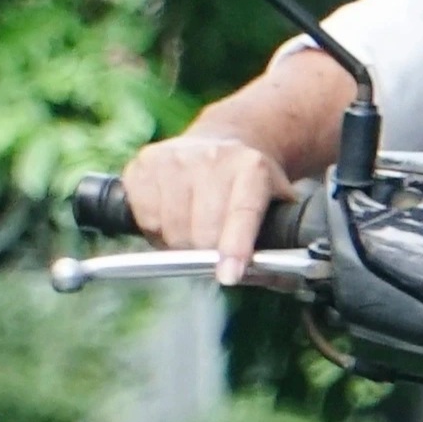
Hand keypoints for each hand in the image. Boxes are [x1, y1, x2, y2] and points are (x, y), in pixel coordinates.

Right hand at [120, 125, 295, 280]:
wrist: (221, 146)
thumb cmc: (249, 190)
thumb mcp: (277, 208)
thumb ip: (279, 245)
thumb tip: (271, 275)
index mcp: (253, 168)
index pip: (242, 213)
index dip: (235, 247)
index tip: (229, 275)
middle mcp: (214, 157)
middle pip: (201, 231)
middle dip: (205, 254)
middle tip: (212, 252)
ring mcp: (176, 157)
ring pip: (170, 228)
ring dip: (178, 243)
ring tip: (192, 230)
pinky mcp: (146, 162)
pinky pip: (144, 217)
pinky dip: (154, 229)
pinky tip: (169, 216)